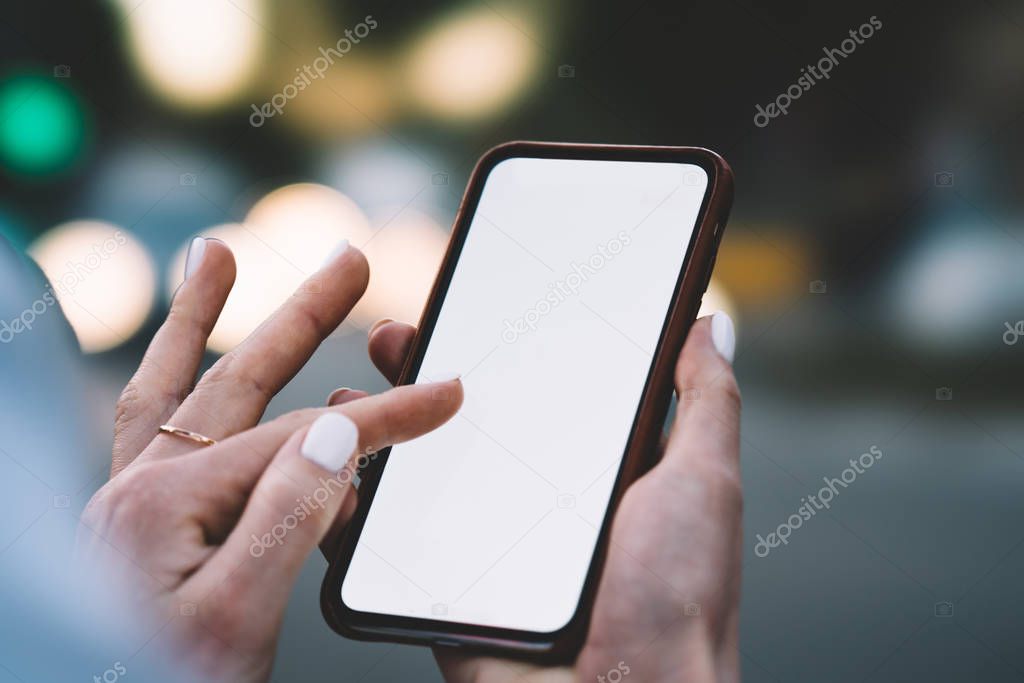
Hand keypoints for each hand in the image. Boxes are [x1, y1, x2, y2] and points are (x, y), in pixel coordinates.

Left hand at [76, 238, 462, 682]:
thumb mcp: (235, 619)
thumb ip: (284, 519)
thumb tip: (334, 433)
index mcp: (168, 504)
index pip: (303, 436)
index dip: (384, 415)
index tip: (443, 396)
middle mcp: (143, 489)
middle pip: (236, 378)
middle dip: (300, 315)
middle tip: (348, 261)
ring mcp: (135, 505)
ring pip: (176, 388)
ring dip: (202, 318)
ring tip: (218, 260)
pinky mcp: (140, 528)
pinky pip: (151, 429)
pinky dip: (171, 380)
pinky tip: (185, 372)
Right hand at [360, 314, 741, 682]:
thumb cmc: (679, 604)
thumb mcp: (703, 484)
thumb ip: (706, 404)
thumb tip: (708, 328)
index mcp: (597, 475)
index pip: (541, 393)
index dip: (503, 350)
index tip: (471, 310)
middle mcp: (540, 506)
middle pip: (471, 426)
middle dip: (428, 376)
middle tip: (398, 338)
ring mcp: (489, 548)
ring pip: (423, 476)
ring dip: (381, 431)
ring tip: (352, 392)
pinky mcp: (448, 590)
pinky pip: (391, 544)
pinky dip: (357, 507)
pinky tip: (335, 468)